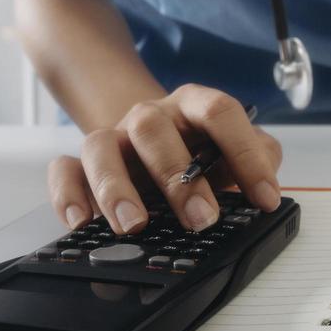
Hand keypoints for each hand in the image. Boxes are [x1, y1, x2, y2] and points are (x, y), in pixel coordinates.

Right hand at [47, 85, 283, 234]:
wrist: (155, 144)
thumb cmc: (201, 153)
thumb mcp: (234, 151)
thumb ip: (258, 159)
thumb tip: (267, 188)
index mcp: (193, 105)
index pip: (219, 112)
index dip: (245, 154)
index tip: (264, 199)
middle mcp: (150, 116)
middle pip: (154, 128)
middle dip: (178, 178)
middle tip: (201, 220)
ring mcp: (114, 138)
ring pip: (100, 145)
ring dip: (115, 186)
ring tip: (133, 225)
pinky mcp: (83, 164)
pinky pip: (64, 170)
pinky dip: (68, 194)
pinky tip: (82, 222)